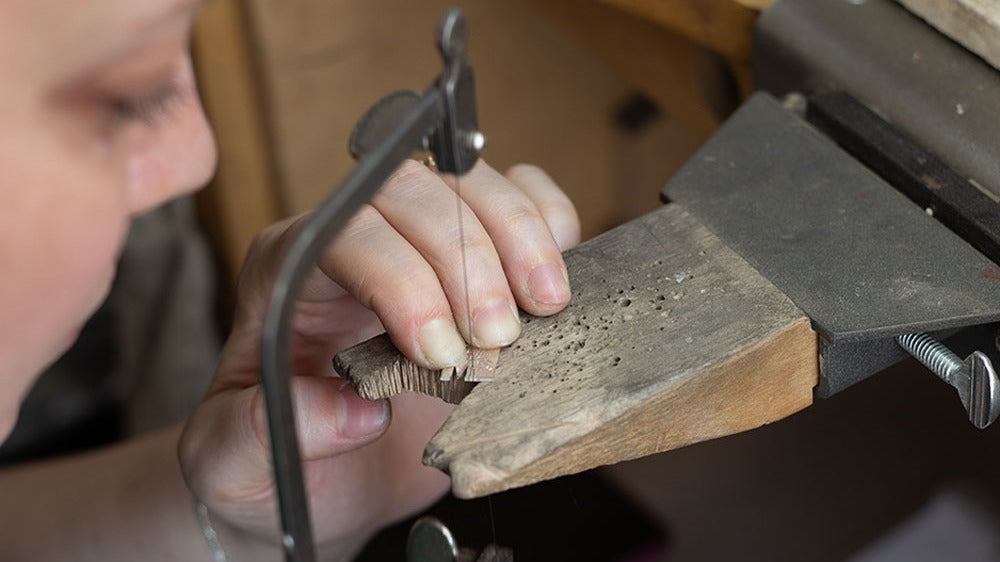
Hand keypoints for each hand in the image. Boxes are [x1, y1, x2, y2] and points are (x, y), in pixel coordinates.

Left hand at [178, 160, 579, 558]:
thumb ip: (258, 436)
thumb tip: (352, 409)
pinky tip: (553, 289)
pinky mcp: (482, 255)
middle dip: (469, 259)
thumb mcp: (235, 465)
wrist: (333, 477)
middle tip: (498, 339)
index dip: (400, 279)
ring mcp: (424, 237)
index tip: (438, 350)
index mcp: (289, 269)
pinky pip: (525, 201)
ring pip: (475, 184)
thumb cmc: (280, 459)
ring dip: (520, 239)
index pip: (345, 232)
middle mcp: (357, 236)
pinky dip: (552, 227)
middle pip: (416, 191)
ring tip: (543, 312)